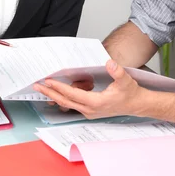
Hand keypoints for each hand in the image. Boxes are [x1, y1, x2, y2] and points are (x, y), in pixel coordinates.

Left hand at [34, 60, 148, 118]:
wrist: (137, 105)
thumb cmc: (131, 93)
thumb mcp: (126, 80)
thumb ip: (118, 72)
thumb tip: (110, 63)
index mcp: (96, 103)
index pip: (72, 95)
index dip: (59, 88)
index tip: (48, 81)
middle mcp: (90, 110)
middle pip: (65, 101)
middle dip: (50, 93)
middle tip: (37, 86)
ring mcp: (89, 111)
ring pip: (67, 104)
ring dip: (55, 95)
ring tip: (44, 88)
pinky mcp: (90, 110)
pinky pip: (73, 104)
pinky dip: (63, 97)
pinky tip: (58, 91)